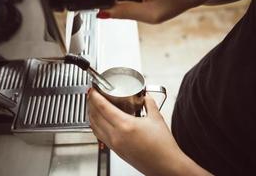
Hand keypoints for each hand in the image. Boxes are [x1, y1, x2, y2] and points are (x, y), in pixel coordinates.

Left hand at [87, 88, 210, 174]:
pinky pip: (99, 135)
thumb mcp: (156, 118)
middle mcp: (116, 135)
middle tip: (92, 94)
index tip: (93, 89)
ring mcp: (114, 144)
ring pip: (94, 126)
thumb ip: (149, 103)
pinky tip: (98, 121)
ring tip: (93, 105)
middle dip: (91, 103)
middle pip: (95, 115)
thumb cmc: (163, 147)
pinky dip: (95, 125)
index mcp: (125, 125)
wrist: (165, 166)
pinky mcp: (115, 150)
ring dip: (91, 114)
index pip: (102, 107)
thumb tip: (145, 97)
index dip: (95, 96)